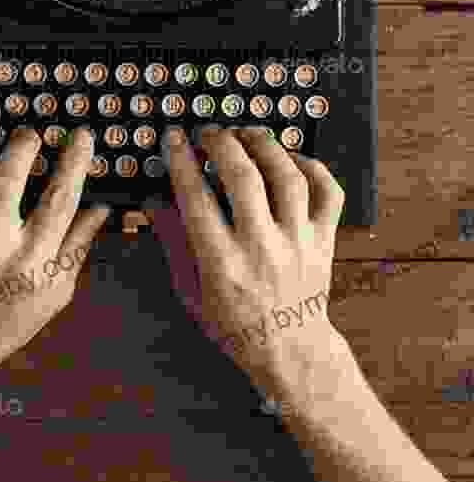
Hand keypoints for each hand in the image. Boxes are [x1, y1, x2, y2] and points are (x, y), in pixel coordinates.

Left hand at [0, 97, 109, 400]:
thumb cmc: (7, 320)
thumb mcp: (56, 292)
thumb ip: (77, 245)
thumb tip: (102, 207)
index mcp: (32, 262)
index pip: (58, 202)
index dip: (73, 164)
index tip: (81, 137)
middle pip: (7, 181)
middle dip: (23, 145)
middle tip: (33, 127)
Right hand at [137, 126, 348, 409]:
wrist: (292, 349)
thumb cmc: (234, 322)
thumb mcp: (190, 291)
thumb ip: (173, 243)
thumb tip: (153, 201)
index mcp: (223, 263)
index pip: (198, 200)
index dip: (182, 163)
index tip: (175, 139)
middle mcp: (263, 247)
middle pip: (244, 179)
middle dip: (222, 144)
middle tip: (209, 133)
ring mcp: (299, 241)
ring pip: (288, 177)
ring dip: (264, 146)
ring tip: (245, 134)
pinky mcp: (325, 238)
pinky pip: (327, 191)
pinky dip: (312, 166)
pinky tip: (289, 158)